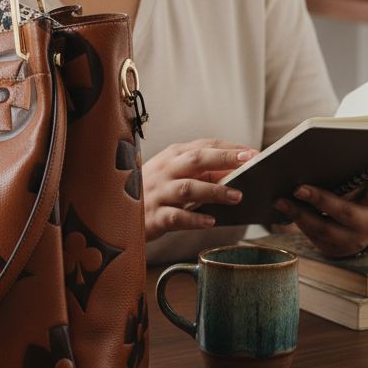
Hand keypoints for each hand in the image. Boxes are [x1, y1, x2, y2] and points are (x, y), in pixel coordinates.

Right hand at [142, 139, 258, 241]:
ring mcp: (159, 193)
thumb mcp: (171, 175)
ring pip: (189, 187)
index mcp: (172, 156)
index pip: (203, 146)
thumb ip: (199, 172)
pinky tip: (212, 221)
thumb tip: (233, 173)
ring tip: (237, 196)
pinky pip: (177, 217)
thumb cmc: (151, 191)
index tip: (252, 152)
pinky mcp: (154, 216)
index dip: (228, 148)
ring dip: (215, 191)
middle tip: (249, 162)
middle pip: (197, 159)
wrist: (115, 210)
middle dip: (224, 159)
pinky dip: (195, 218)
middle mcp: (165, 170)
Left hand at [273, 165, 367, 257]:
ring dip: (299, 213)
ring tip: (280, 200)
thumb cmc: (359, 202)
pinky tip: (285, 209)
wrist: (358, 234)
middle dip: (320, 199)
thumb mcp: (366, 191)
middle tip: (298, 189)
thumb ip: (362, 177)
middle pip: (344, 212)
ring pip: (322, 228)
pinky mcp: (332, 249)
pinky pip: (312, 236)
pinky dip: (298, 221)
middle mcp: (366, 226)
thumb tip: (358, 159)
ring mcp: (349, 241)